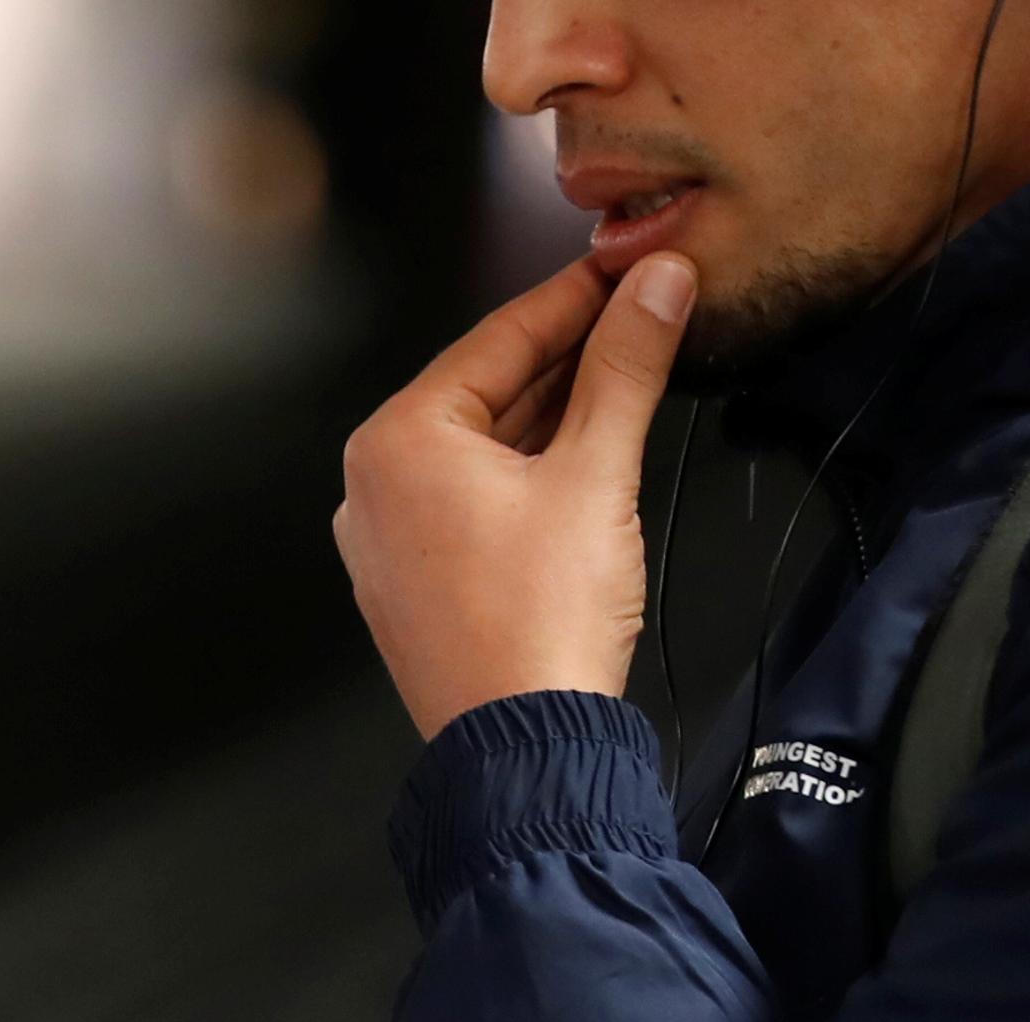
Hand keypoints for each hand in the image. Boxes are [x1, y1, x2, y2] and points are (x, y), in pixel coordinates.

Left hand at [334, 253, 697, 740]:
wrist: (524, 746)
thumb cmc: (540, 625)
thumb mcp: (596, 473)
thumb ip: (625, 368)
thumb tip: (656, 288)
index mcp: (397, 443)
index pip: (498, 338)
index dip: (577, 295)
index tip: (630, 266)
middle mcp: (373, 487)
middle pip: (486, 390)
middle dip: (568, 353)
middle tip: (642, 311)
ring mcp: (387, 540)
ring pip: (482, 447)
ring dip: (554, 411)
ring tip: (629, 370)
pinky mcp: (415, 583)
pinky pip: (472, 500)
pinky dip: (528, 469)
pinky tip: (585, 451)